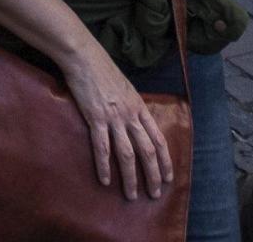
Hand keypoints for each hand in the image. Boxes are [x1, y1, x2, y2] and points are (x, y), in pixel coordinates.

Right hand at [58, 43, 174, 200]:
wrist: (84, 56)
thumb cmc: (102, 69)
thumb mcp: (125, 87)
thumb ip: (131, 105)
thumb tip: (134, 120)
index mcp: (140, 107)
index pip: (159, 139)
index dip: (165, 161)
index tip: (168, 178)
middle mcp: (131, 115)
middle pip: (147, 151)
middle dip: (152, 175)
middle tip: (154, 194)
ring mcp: (114, 117)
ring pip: (127, 154)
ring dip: (130, 177)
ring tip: (131, 195)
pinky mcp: (95, 118)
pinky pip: (102, 147)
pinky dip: (104, 166)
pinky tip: (105, 180)